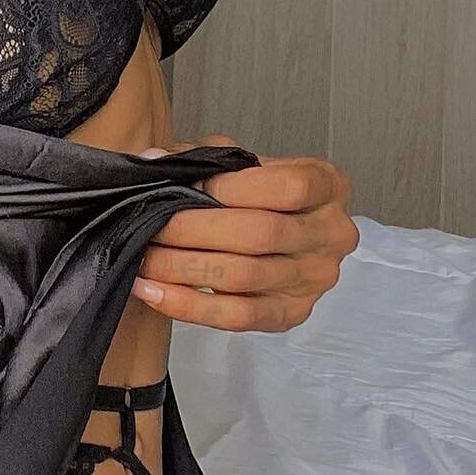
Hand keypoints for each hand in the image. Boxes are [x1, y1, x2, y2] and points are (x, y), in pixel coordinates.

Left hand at [129, 135, 358, 332]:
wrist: (282, 233)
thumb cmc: (260, 193)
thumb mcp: (242, 163)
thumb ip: (201, 157)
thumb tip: (153, 161)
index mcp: (327, 186)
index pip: (287, 187)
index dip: (232, 186)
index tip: (186, 186)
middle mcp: (331, 234)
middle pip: (259, 234)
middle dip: (192, 230)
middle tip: (150, 225)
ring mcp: (315, 279)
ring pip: (243, 277)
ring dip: (182, 268)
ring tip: (144, 258)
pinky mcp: (292, 313)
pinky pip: (238, 317)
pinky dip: (189, 305)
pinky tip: (154, 292)